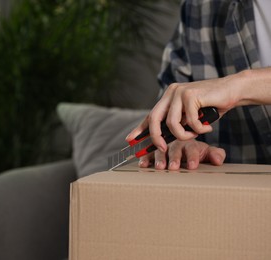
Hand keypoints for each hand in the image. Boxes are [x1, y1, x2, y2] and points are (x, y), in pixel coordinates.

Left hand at [127, 68, 270, 151]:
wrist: (232, 90)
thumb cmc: (212, 106)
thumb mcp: (190, 116)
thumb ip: (177, 123)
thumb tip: (162, 140)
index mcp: (168, 97)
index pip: (151, 115)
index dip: (139, 129)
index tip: (130, 140)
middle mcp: (171, 93)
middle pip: (154, 118)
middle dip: (156, 138)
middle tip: (163, 149)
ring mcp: (179, 92)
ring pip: (171, 123)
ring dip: (184, 135)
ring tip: (196, 133)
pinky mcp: (190, 95)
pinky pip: (188, 122)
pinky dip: (198, 129)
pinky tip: (207, 127)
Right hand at [137, 140, 225, 169]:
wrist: (183, 137)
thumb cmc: (194, 149)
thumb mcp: (206, 151)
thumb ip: (215, 154)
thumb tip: (218, 160)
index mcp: (188, 141)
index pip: (191, 148)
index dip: (192, 157)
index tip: (193, 167)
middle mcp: (174, 141)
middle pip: (174, 148)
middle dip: (174, 158)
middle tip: (174, 167)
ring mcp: (163, 144)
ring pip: (160, 149)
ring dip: (159, 158)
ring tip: (159, 167)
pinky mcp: (153, 149)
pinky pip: (147, 152)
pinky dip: (144, 157)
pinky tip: (143, 164)